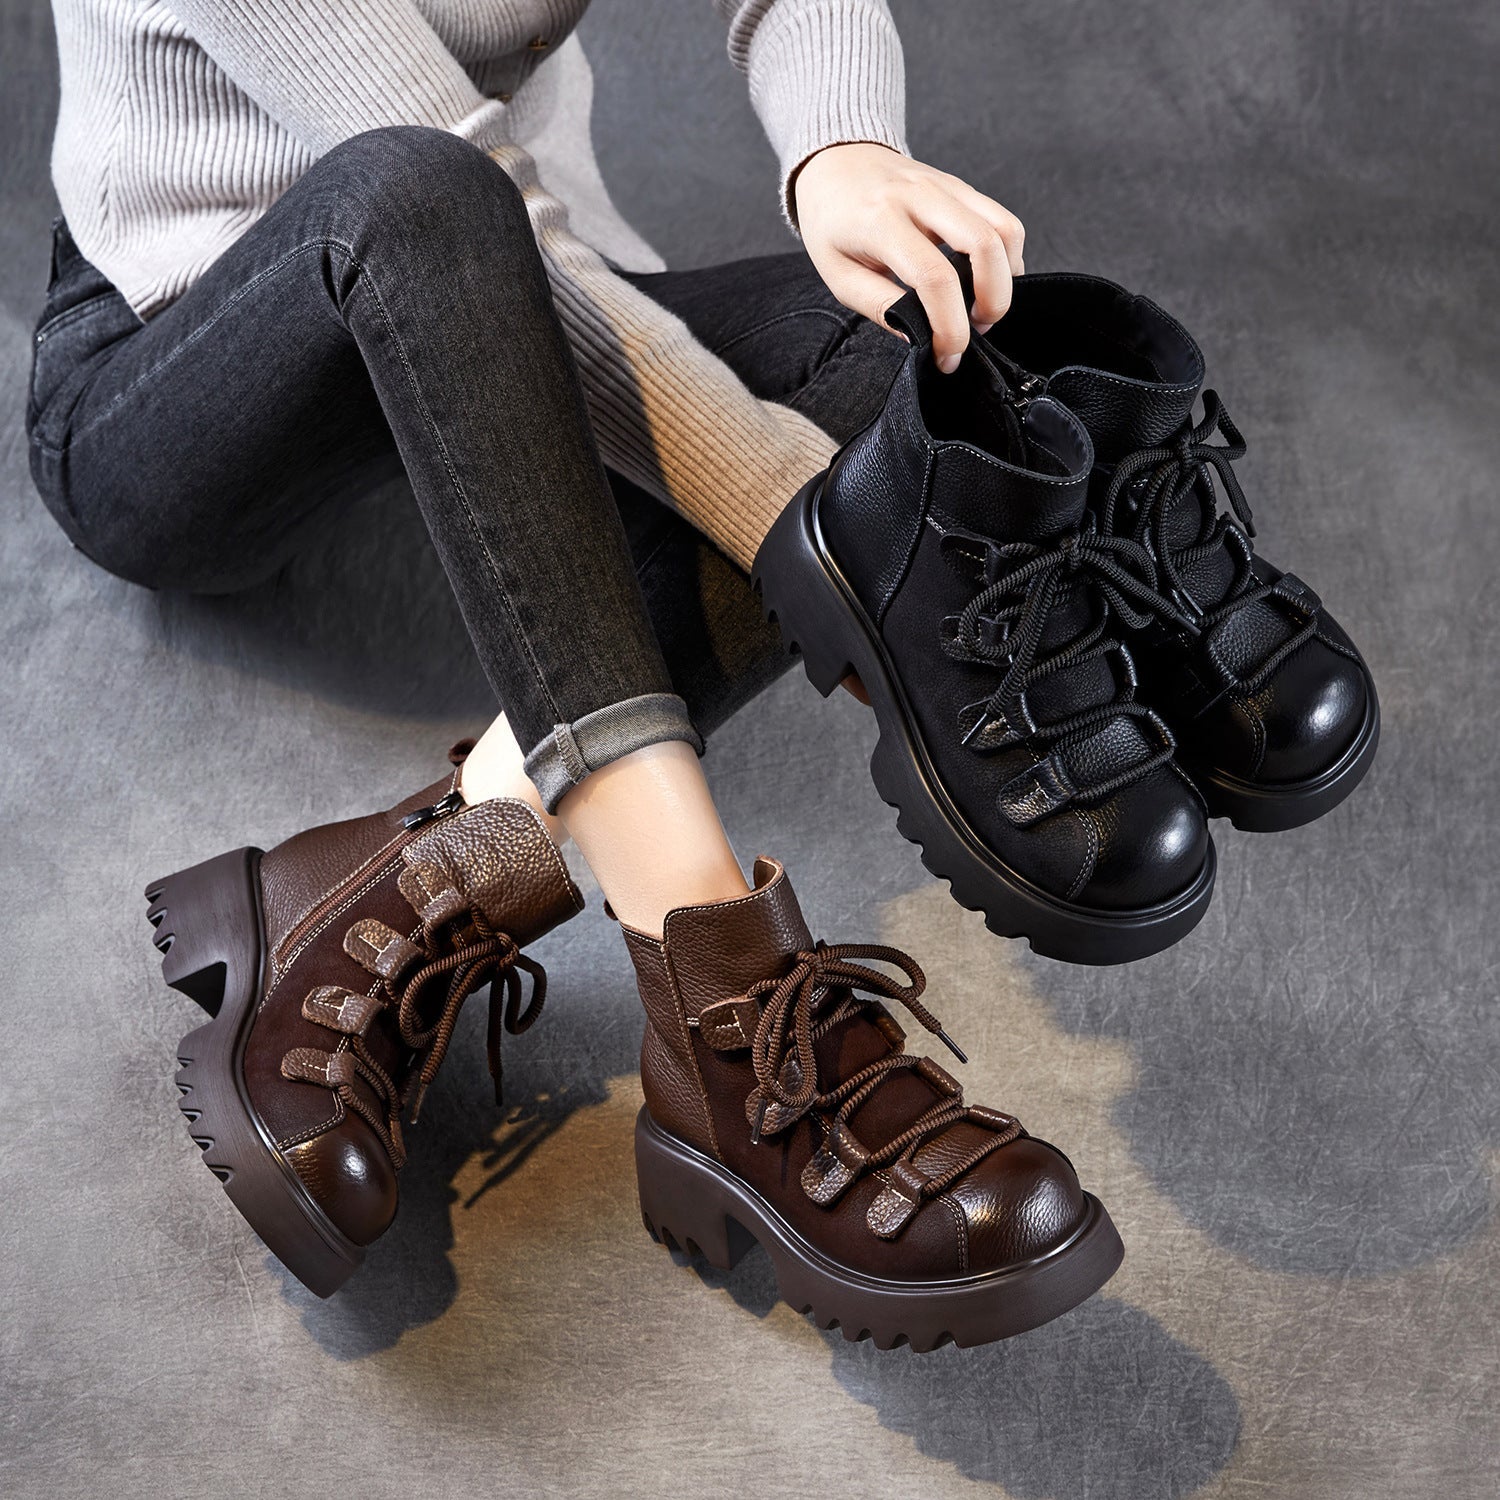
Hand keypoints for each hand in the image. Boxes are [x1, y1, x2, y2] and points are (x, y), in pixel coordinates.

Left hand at [792, 142, 1024, 372]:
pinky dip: (1006, 257)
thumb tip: (919, 339)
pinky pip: (1003, 220)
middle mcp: (919, 196)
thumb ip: (879, 307)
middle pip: (984, 246)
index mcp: (881, 221)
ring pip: (1005, 229)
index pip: (934, 278)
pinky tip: (986, 280)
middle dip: (993, 301)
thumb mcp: (839, 274)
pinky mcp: (962, 186)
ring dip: (1006, 279)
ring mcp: (946, 186)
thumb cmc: (832, 223)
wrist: (836, 162)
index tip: (948, 355)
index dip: (950, 326)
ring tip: (983, 306)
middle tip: (976, 330)